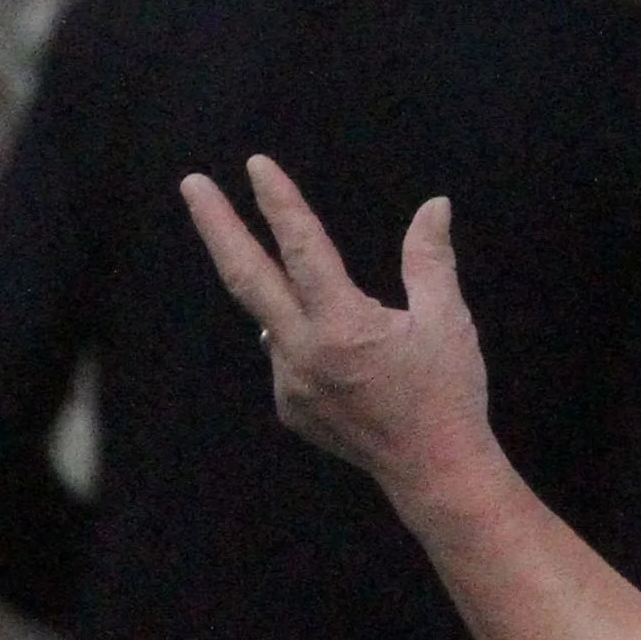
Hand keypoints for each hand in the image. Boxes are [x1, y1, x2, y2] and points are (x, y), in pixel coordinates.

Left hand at [180, 157, 495, 511]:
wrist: (435, 473)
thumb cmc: (448, 393)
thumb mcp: (446, 320)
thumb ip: (429, 259)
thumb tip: (434, 205)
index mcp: (342, 326)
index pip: (301, 248)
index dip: (279, 202)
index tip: (257, 166)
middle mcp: (303, 353)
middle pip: (246, 277)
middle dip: (217, 226)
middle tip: (192, 184)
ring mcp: (290, 384)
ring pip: (270, 318)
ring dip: (274, 287)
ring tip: (296, 271)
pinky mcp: (291, 408)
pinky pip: (285, 354)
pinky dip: (301, 333)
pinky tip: (339, 347)